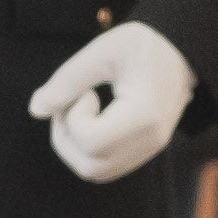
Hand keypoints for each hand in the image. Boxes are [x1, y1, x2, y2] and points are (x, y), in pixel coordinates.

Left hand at [31, 23, 196, 187]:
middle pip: (90, 166)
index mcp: (145, 115)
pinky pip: (104, 166)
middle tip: (72, 102)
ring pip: (95, 172)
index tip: (87, 92)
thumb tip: (36, 109)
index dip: (75, 118)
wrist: (181, 52)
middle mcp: (150, 141)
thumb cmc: (142, 46)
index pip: (92, 142)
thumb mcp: (103, 51)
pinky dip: (85, 148)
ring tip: (78, 109)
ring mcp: (148, 150)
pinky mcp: (142, 152)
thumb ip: (67, 80)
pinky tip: (90, 118)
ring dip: (72, 144)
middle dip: (65, 137)